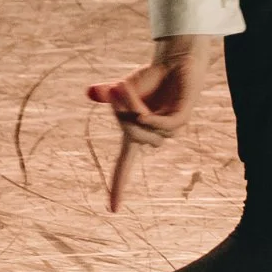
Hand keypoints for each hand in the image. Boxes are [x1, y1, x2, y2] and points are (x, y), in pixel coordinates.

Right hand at [87, 34, 217, 212]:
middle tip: (115, 87)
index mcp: (137, 135)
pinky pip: (164, 127)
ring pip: (145, 129)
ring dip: (131, 107)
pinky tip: (143, 113)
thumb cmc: (150, 77)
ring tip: (124, 85)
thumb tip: (90, 92)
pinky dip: (150, 120)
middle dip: (119, 114)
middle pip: (131, 137)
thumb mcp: (122, 88)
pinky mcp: (181, 117)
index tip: (113, 210)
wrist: (175, 61)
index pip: (125, 166)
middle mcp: (153, 136)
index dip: (118, 186)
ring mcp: (169, 128)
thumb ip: (109, 95)